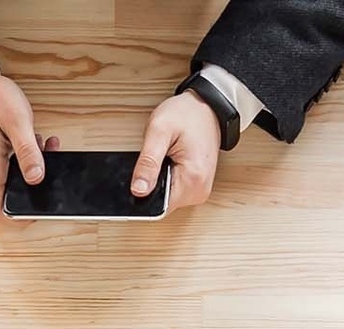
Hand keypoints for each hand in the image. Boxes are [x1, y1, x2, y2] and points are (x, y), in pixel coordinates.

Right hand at [0, 74, 58, 221]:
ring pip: (14, 183)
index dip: (20, 218)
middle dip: (36, 188)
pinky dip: (27, 161)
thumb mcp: (17, 121)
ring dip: (33, 171)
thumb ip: (28, 152)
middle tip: (49, 165)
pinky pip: (11, 170)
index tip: (40, 207)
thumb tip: (37, 178)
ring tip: (45, 147)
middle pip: (11, 199)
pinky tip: (35, 143)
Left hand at [132, 91, 219, 213]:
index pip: (158, 206)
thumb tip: (138, 190)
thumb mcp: (159, 131)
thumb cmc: (187, 114)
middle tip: (154, 159)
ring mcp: (199, 189)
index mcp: (192, 179)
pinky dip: (165, 180)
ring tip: (163, 158)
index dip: (142, 194)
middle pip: (161, 203)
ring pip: (165, 198)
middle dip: (150, 185)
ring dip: (157, 182)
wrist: (206, 107)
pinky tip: (167, 163)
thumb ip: (147, 163)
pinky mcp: (196, 186)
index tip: (139, 176)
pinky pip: (173, 191)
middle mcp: (199, 190)